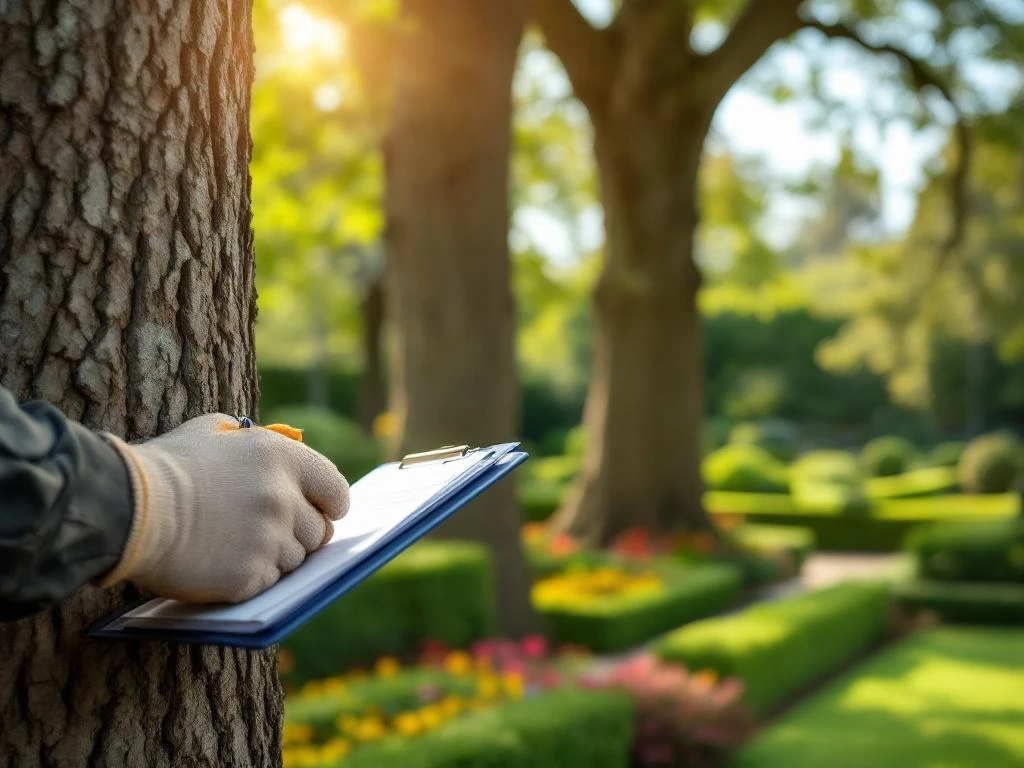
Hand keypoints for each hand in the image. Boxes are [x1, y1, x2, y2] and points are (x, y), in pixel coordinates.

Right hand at [100, 414, 349, 602]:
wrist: (127, 507)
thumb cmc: (166, 466)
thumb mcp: (212, 431)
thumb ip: (252, 439)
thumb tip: (277, 444)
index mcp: (282, 458)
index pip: (336, 489)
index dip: (331, 504)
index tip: (325, 512)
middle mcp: (284, 498)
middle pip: (319, 532)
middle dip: (300, 534)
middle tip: (269, 534)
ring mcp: (269, 540)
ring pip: (295, 561)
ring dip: (274, 558)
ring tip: (235, 546)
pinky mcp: (249, 576)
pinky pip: (269, 584)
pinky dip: (251, 580)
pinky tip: (222, 565)